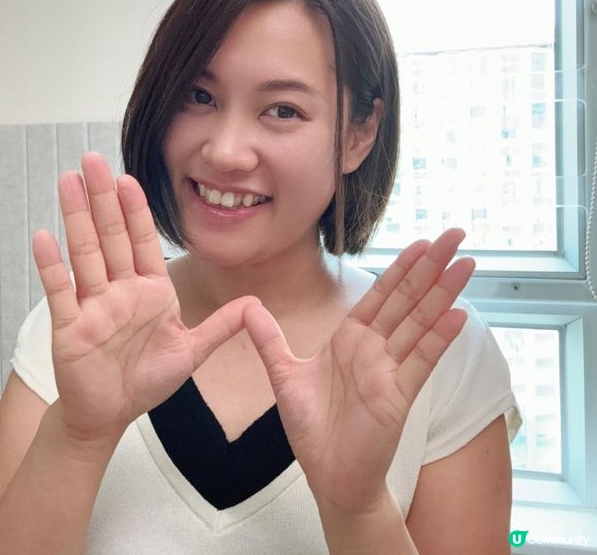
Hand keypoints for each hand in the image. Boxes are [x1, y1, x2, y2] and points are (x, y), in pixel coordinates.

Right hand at [32, 152, 255, 442]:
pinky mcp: (71, 326)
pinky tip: (44, 236)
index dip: (136, 210)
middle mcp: (121, 290)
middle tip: (92, 161)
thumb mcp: (191, 352)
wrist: (111, 413)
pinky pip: (60, 291)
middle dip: (102, 198)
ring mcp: (94, 305)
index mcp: (151, 291)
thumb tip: (255, 305)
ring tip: (67, 182)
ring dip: (76, 217)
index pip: (143, 241)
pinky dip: (52, 265)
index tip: (128, 179)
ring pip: (85, 253)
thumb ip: (220, 327)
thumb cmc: (147, 380)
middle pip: (112, 236)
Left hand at [243, 229, 473, 513]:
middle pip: (407, 298)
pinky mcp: (399, 396)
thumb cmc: (312, 428)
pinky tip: (457, 315)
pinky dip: (440, 338)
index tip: (421, 241)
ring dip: (444, 293)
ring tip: (466, 264)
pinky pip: (422, 361)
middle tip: (456, 235)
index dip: (401, 267)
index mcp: (351, 338)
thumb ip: (268, 339)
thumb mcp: (283, 375)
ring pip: (421, 322)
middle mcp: (375, 348)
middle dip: (431, 266)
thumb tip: (247, 306)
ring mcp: (390, 370)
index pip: (381, 294)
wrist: (328, 476)